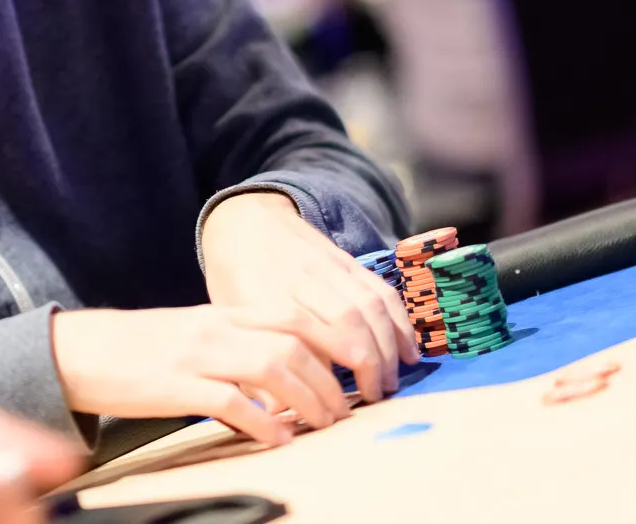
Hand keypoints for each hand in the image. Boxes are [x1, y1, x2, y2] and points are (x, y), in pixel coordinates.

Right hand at [51, 305, 354, 446]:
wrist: (78, 350)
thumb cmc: (138, 348)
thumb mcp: (194, 334)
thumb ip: (235, 343)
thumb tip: (282, 375)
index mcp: (222, 312)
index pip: (294, 315)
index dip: (333, 339)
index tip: (355, 366)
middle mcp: (216, 327)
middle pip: (293, 342)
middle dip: (329, 378)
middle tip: (345, 407)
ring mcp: (196, 355)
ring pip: (272, 367)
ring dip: (307, 398)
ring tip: (323, 422)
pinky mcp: (175, 386)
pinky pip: (230, 401)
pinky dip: (262, 422)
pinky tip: (277, 438)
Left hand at [199, 192, 416, 403]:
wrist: (245, 220)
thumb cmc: (235, 278)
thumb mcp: (228, 320)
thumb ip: (250, 363)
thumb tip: (276, 416)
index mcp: (263, 298)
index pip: (301, 340)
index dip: (325, 375)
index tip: (337, 408)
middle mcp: (299, 279)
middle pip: (343, 321)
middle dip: (368, 364)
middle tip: (375, 397)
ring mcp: (326, 266)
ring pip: (366, 305)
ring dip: (387, 346)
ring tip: (392, 380)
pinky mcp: (347, 259)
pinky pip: (379, 289)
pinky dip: (399, 321)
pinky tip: (407, 349)